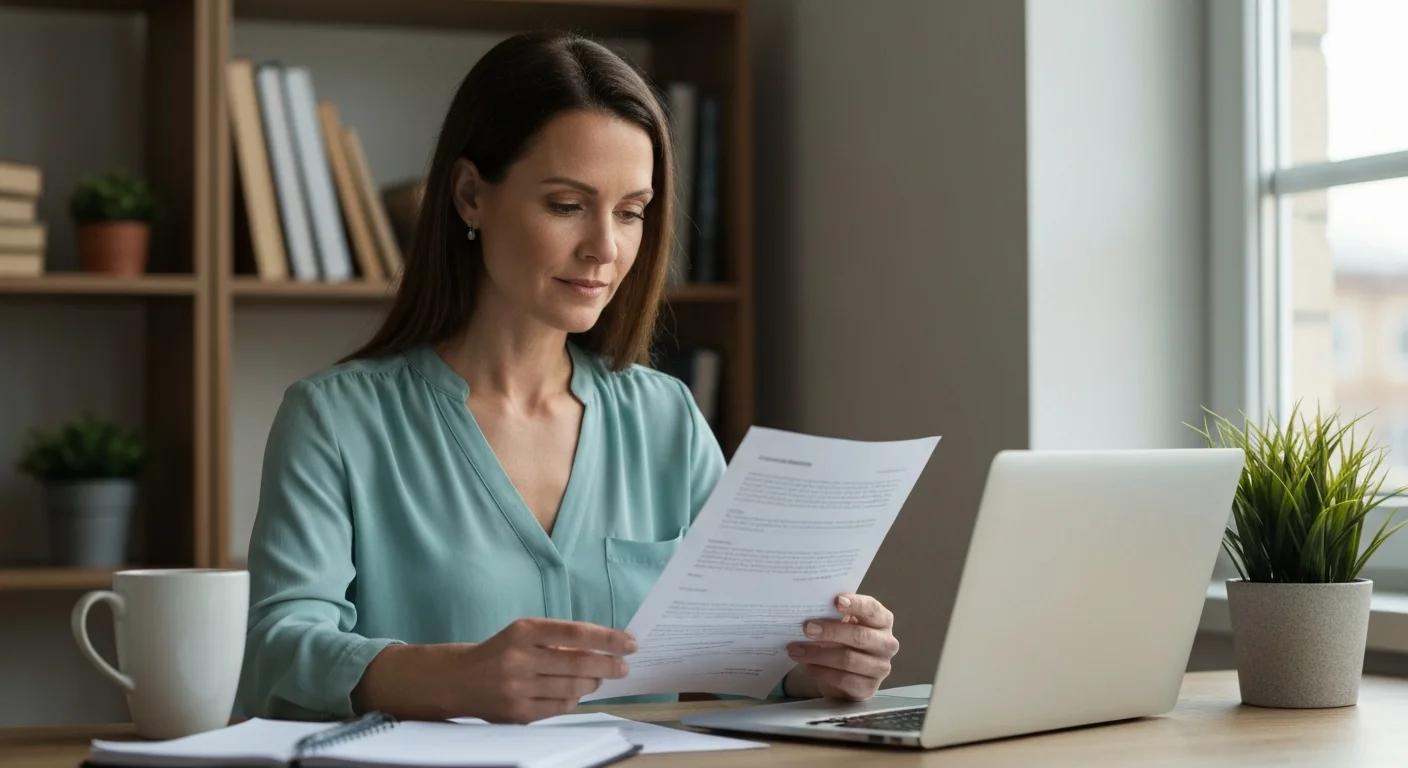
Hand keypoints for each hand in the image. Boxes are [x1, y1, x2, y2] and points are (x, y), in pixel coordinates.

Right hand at [459, 618, 636, 722]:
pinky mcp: (518, 713)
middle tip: (624, 667)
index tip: (630, 643)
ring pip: (572, 688)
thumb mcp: (525, 633)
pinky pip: (559, 707)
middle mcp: (520, 658)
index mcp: (524, 631)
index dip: (608, 638)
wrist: (460, 679)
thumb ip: (559, 639)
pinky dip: (574, 699)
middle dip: (609, 665)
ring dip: (593, 682)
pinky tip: (576, 691)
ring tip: (598, 678)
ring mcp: (518, 688)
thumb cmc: (502, 651)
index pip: (576, 633)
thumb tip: (604, 649)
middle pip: (579, 663)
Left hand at [785, 594, 897, 700]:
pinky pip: (842, 679)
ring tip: (797, 649)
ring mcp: (880, 668)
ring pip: (848, 659)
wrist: (847, 673)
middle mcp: (887, 644)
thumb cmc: (845, 639)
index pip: (872, 609)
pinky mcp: (868, 688)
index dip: (856, 604)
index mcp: (882, 621)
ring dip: (818, 654)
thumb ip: (834, 615)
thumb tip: (809, 610)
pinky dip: (820, 671)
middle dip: (831, 631)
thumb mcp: (843, 623)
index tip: (836, 600)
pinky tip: (806, 665)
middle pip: (859, 636)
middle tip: (807, 628)